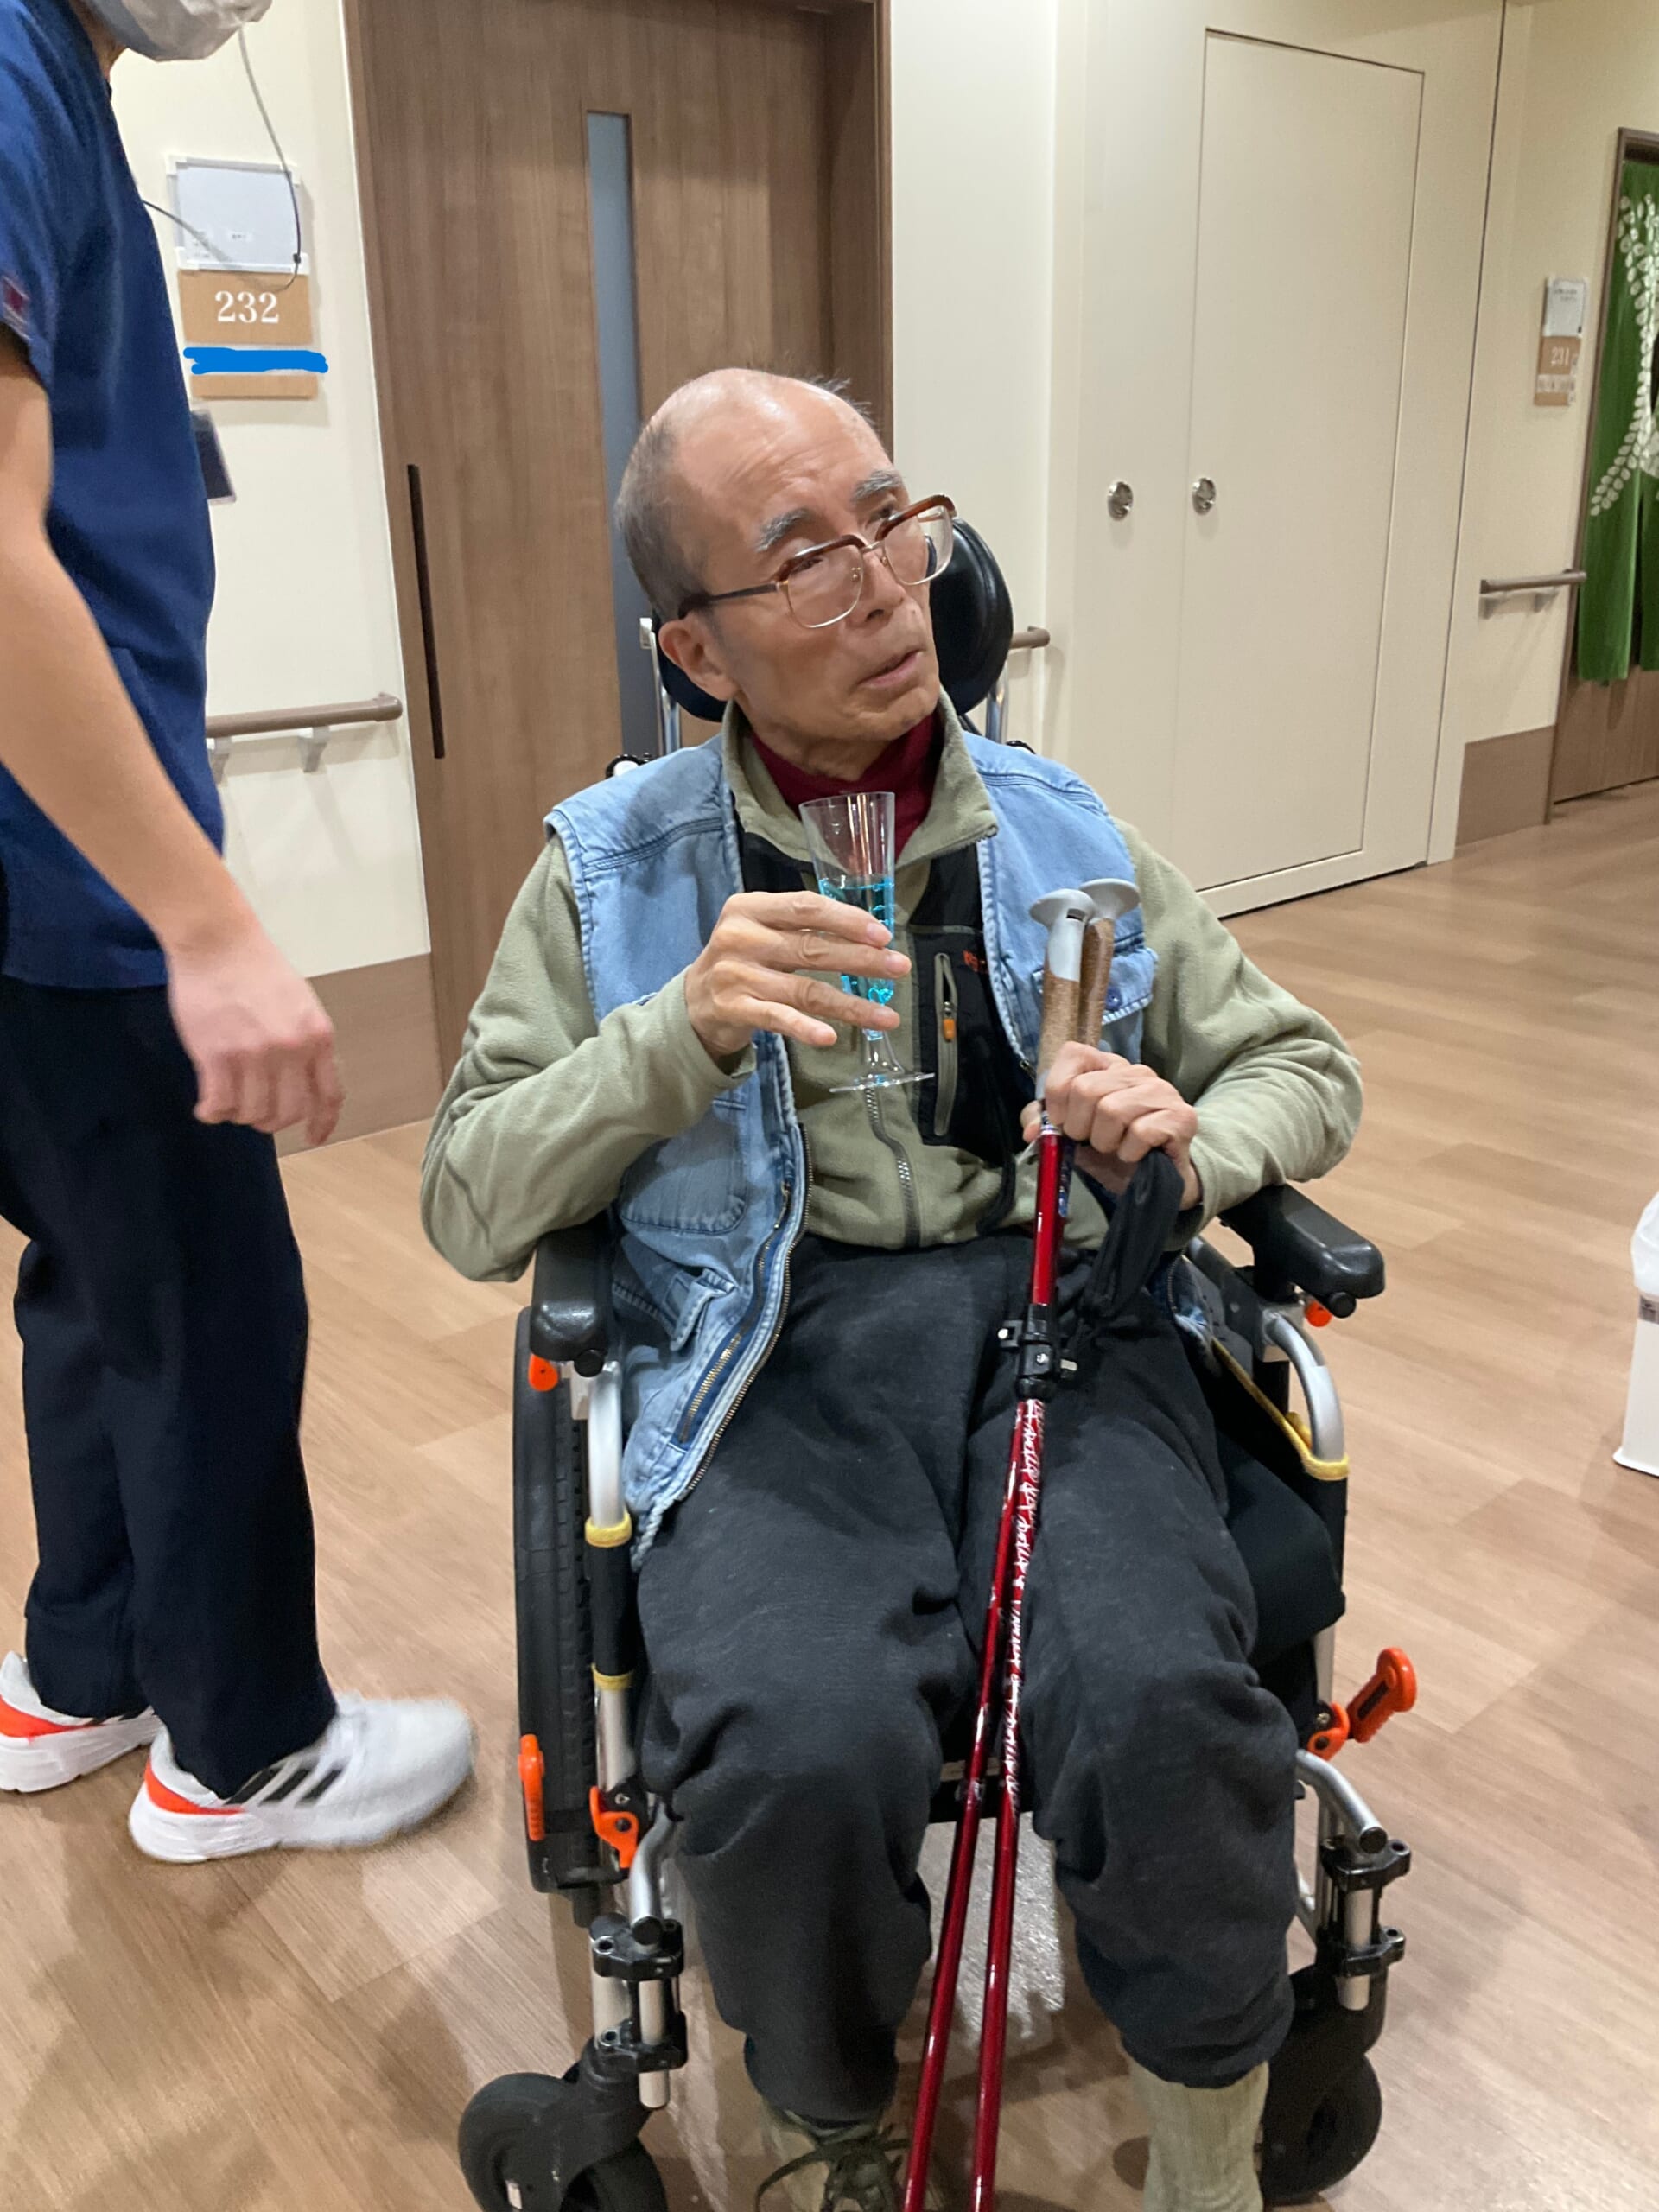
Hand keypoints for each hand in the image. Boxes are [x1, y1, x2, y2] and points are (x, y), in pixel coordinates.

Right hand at [164, 916, 342, 1146]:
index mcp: (318, 1037)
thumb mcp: (300, 1004)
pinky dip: (212, 1112)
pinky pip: (219, 1104)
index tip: (313, 1139)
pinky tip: (207, 1107)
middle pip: (288, 1112)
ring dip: (239, 1115)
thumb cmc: (256, 968)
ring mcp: (256, 1054)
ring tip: (228, 1102)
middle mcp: (292, 1050)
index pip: (330, 1095)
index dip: (322, 1124)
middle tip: (254, 1115)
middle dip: (271, 1122)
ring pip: (252, 1113)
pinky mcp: (218, 1055)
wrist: (218, 941)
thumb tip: (300, 1082)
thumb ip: (305, 1042)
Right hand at [684, 889, 909, 1059]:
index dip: (847, 921)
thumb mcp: (761, 931)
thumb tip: (869, 937)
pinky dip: (805, 1028)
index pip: (806, 908)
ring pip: (804, 990)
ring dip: (850, 1005)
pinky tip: (830, 1037)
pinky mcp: (733, 1010)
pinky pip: (777, 1019)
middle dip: (862, 960)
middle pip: (811, 949)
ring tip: (886, 1016)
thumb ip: (802, 927)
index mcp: (750, 908)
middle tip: (898, 968)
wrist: (694, 1002)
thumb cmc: (742, 960)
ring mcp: (735, 976)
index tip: (882, 934)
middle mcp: (740, 938)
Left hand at [1022, 1042, 1200, 1208]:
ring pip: (1112, 1110)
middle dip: (1079, 1126)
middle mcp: (1137, 1071)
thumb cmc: (1112, 1151)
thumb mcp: (1072, 1135)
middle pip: (1087, 1089)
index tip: (1062, 1120)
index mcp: (1109, 1066)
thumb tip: (1031, 1130)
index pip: (1073, 1054)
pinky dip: (1129, 1154)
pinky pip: (1139, 1133)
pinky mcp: (1181, 1118)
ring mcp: (1162, 1092)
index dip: (1058, 1092)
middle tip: (1091, 1141)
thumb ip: (1044, 1122)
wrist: (1157, 1182)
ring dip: (1105, 1142)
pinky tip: (1136, 1156)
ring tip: (1115, 1148)